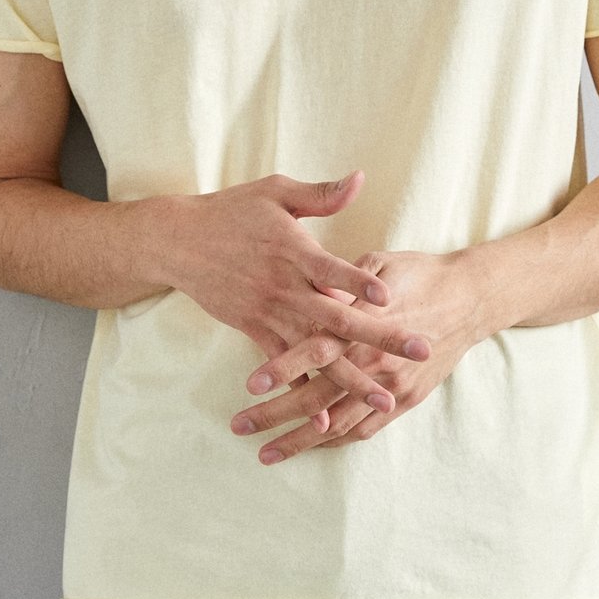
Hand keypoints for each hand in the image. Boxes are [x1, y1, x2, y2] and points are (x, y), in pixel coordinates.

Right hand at [157, 170, 431, 430]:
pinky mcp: (254, 330)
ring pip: (317, 353)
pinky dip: (305, 390)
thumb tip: (360, 179)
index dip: (359, 283)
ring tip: (385, 400)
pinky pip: (284, 366)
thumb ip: (321, 194)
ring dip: (352, 378)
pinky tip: (327, 419)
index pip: (332, 269)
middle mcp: (285, 287)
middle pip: (338, 317)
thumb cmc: (232, 211)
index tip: (390, 297)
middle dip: (381, 337)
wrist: (178, 242)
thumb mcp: (276, 192)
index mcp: (294, 251)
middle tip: (420, 349)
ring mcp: (269, 313)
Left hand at [230, 249, 483, 462]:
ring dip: (300, 441)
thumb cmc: (420, 274)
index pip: (316, 349)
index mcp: (364, 323)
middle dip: (276, 415)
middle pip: (318, 395)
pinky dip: (336, 441)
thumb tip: (307, 282)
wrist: (471, 299)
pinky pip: (365, 428)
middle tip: (239, 426)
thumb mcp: (379, 263)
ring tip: (265, 452)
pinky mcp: (405, 398)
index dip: (282, 367)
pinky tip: (310, 447)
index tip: (248, 385)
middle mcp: (375, 359)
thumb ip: (341, 278)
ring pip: (338, 422)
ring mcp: (391, 385)